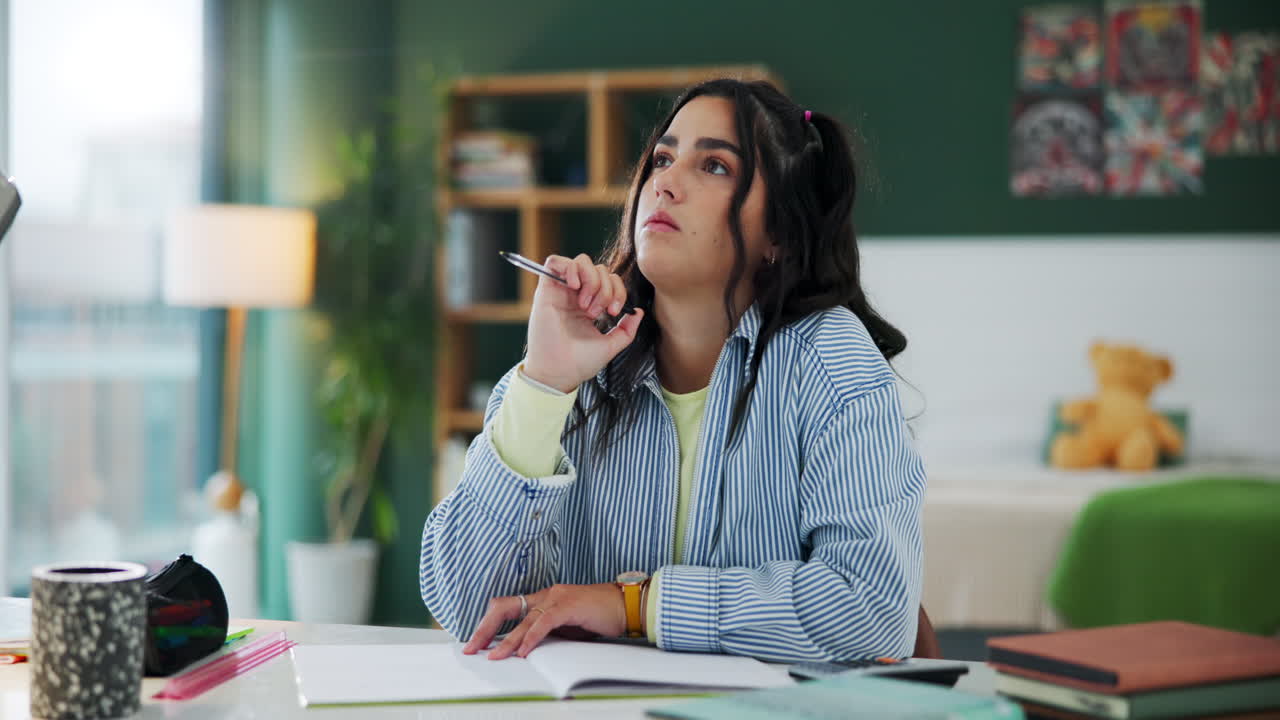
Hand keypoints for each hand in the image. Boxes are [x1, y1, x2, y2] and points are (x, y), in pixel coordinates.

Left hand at [462, 583, 626, 659]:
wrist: (626, 606)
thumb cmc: (600, 616)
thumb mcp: (567, 627)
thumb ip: (548, 633)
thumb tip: (526, 649)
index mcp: (544, 599)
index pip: (508, 608)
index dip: (489, 624)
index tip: (477, 642)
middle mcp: (546, 595)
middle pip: (505, 607)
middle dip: (485, 627)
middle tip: (472, 647)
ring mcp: (556, 598)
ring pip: (523, 619)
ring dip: (507, 640)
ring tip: (494, 656)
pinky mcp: (568, 605)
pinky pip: (544, 622)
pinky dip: (532, 638)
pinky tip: (524, 651)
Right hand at [522, 254, 643, 393]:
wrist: (559, 371)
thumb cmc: (580, 362)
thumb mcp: (611, 345)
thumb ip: (627, 330)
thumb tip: (638, 312)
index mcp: (589, 305)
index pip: (609, 281)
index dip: (618, 290)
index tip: (615, 313)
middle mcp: (575, 296)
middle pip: (599, 268)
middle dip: (605, 288)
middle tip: (597, 312)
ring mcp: (561, 291)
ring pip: (581, 261)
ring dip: (591, 279)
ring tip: (585, 303)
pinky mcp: (545, 290)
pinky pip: (555, 261)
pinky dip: (569, 267)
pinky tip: (575, 287)